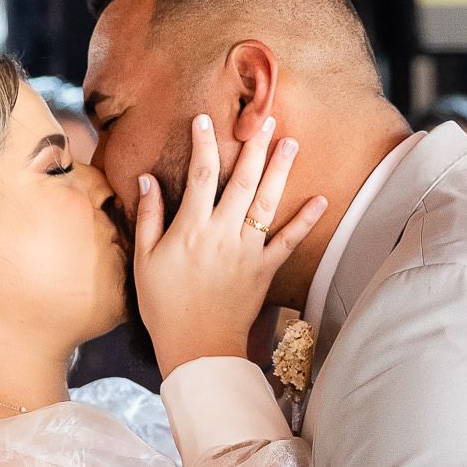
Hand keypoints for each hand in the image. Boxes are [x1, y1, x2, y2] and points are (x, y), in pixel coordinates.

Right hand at [133, 114, 326, 375]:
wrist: (197, 348)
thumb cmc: (164, 306)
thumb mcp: (145, 261)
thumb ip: (148, 217)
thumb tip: (147, 179)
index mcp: (191, 229)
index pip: (200, 175)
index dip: (204, 144)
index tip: (206, 118)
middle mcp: (222, 234)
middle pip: (242, 181)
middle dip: (253, 147)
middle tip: (265, 119)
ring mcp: (247, 252)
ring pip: (266, 203)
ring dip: (280, 171)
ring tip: (290, 142)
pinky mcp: (264, 270)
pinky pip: (289, 242)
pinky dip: (306, 221)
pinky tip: (321, 200)